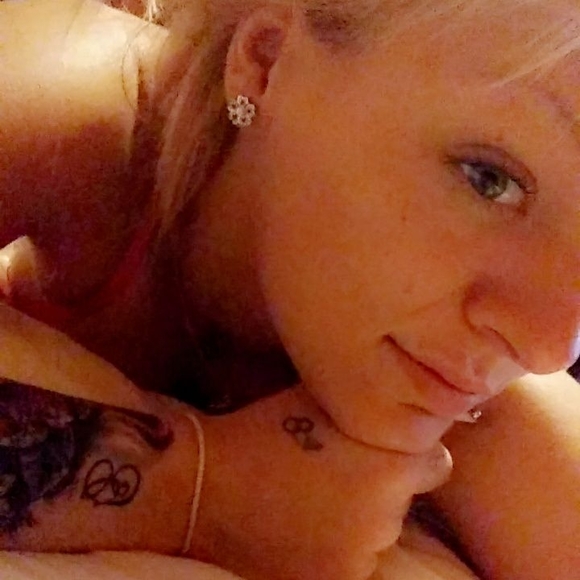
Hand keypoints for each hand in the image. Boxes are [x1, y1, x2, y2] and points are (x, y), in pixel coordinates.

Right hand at [192, 386, 451, 579]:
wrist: (201, 487)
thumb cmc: (258, 431)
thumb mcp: (318, 400)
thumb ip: (366, 403)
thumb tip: (400, 399)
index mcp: (387, 467)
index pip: (436, 463)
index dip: (411, 456)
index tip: (384, 453)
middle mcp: (384, 517)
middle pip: (402, 500)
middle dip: (380, 487)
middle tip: (335, 475)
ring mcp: (360, 558)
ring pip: (379, 535)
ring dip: (359, 522)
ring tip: (312, 503)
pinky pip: (354, 565)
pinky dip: (337, 551)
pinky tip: (302, 531)